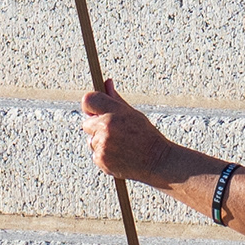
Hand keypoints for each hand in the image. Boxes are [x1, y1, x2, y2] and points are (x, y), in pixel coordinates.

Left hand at [81, 78, 202, 186]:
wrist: (157, 161)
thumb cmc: (147, 136)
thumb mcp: (133, 114)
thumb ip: (116, 99)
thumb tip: (107, 82)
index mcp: (115, 112)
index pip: (88, 100)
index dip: (90, 105)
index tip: (95, 110)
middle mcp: (106, 128)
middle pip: (87, 123)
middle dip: (97, 127)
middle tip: (116, 132)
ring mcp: (102, 145)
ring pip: (91, 140)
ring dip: (101, 142)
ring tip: (121, 145)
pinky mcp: (101, 160)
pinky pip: (95, 154)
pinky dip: (104, 155)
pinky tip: (120, 155)